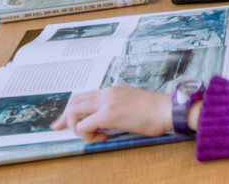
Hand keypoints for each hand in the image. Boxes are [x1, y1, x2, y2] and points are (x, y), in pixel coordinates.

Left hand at [51, 86, 172, 143]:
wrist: (168, 110)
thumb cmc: (156, 112)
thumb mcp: (132, 106)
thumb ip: (117, 110)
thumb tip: (105, 124)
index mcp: (113, 90)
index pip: (84, 96)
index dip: (69, 110)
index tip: (61, 122)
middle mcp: (108, 92)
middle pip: (74, 101)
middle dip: (64, 118)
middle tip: (60, 130)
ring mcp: (107, 102)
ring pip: (74, 112)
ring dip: (77, 128)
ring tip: (93, 135)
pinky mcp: (109, 114)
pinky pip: (83, 126)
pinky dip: (87, 135)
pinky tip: (102, 138)